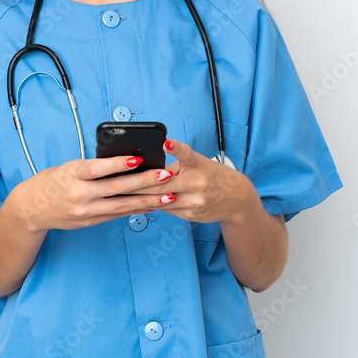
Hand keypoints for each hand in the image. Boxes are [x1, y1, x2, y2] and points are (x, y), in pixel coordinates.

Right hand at [8, 155, 175, 233]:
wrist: (30, 208)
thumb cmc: (52, 181)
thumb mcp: (68, 167)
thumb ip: (93, 167)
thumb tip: (126, 162)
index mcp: (72, 174)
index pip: (98, 168)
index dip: (119, 164)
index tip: (139, 158)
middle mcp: (79, 194)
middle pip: (116, 188)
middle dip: (144, 182)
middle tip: (165, 175)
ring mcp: (85, 211)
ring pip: (121, 205)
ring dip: (147, 200)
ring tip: (168, 194)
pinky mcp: (89, 222)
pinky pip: (117, 215)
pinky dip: (135, 209)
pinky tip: (152, 205)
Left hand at [127, 139, 255, 225]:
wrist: (236, 199)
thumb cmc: (212, 175)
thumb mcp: (198, 164)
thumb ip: (176, 166)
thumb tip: (149, 170)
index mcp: (198, 165)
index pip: (187, 154)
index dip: (176, 148)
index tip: (167, 142)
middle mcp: (198, 183)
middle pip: (163, 184)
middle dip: (140, 184)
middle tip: (121, 181)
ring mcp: (195, 201)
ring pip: (162, 200)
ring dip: (143, 198)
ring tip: (124, 194)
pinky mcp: (192, 215)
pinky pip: (167, 210)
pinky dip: (155, 205)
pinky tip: (142, 204)